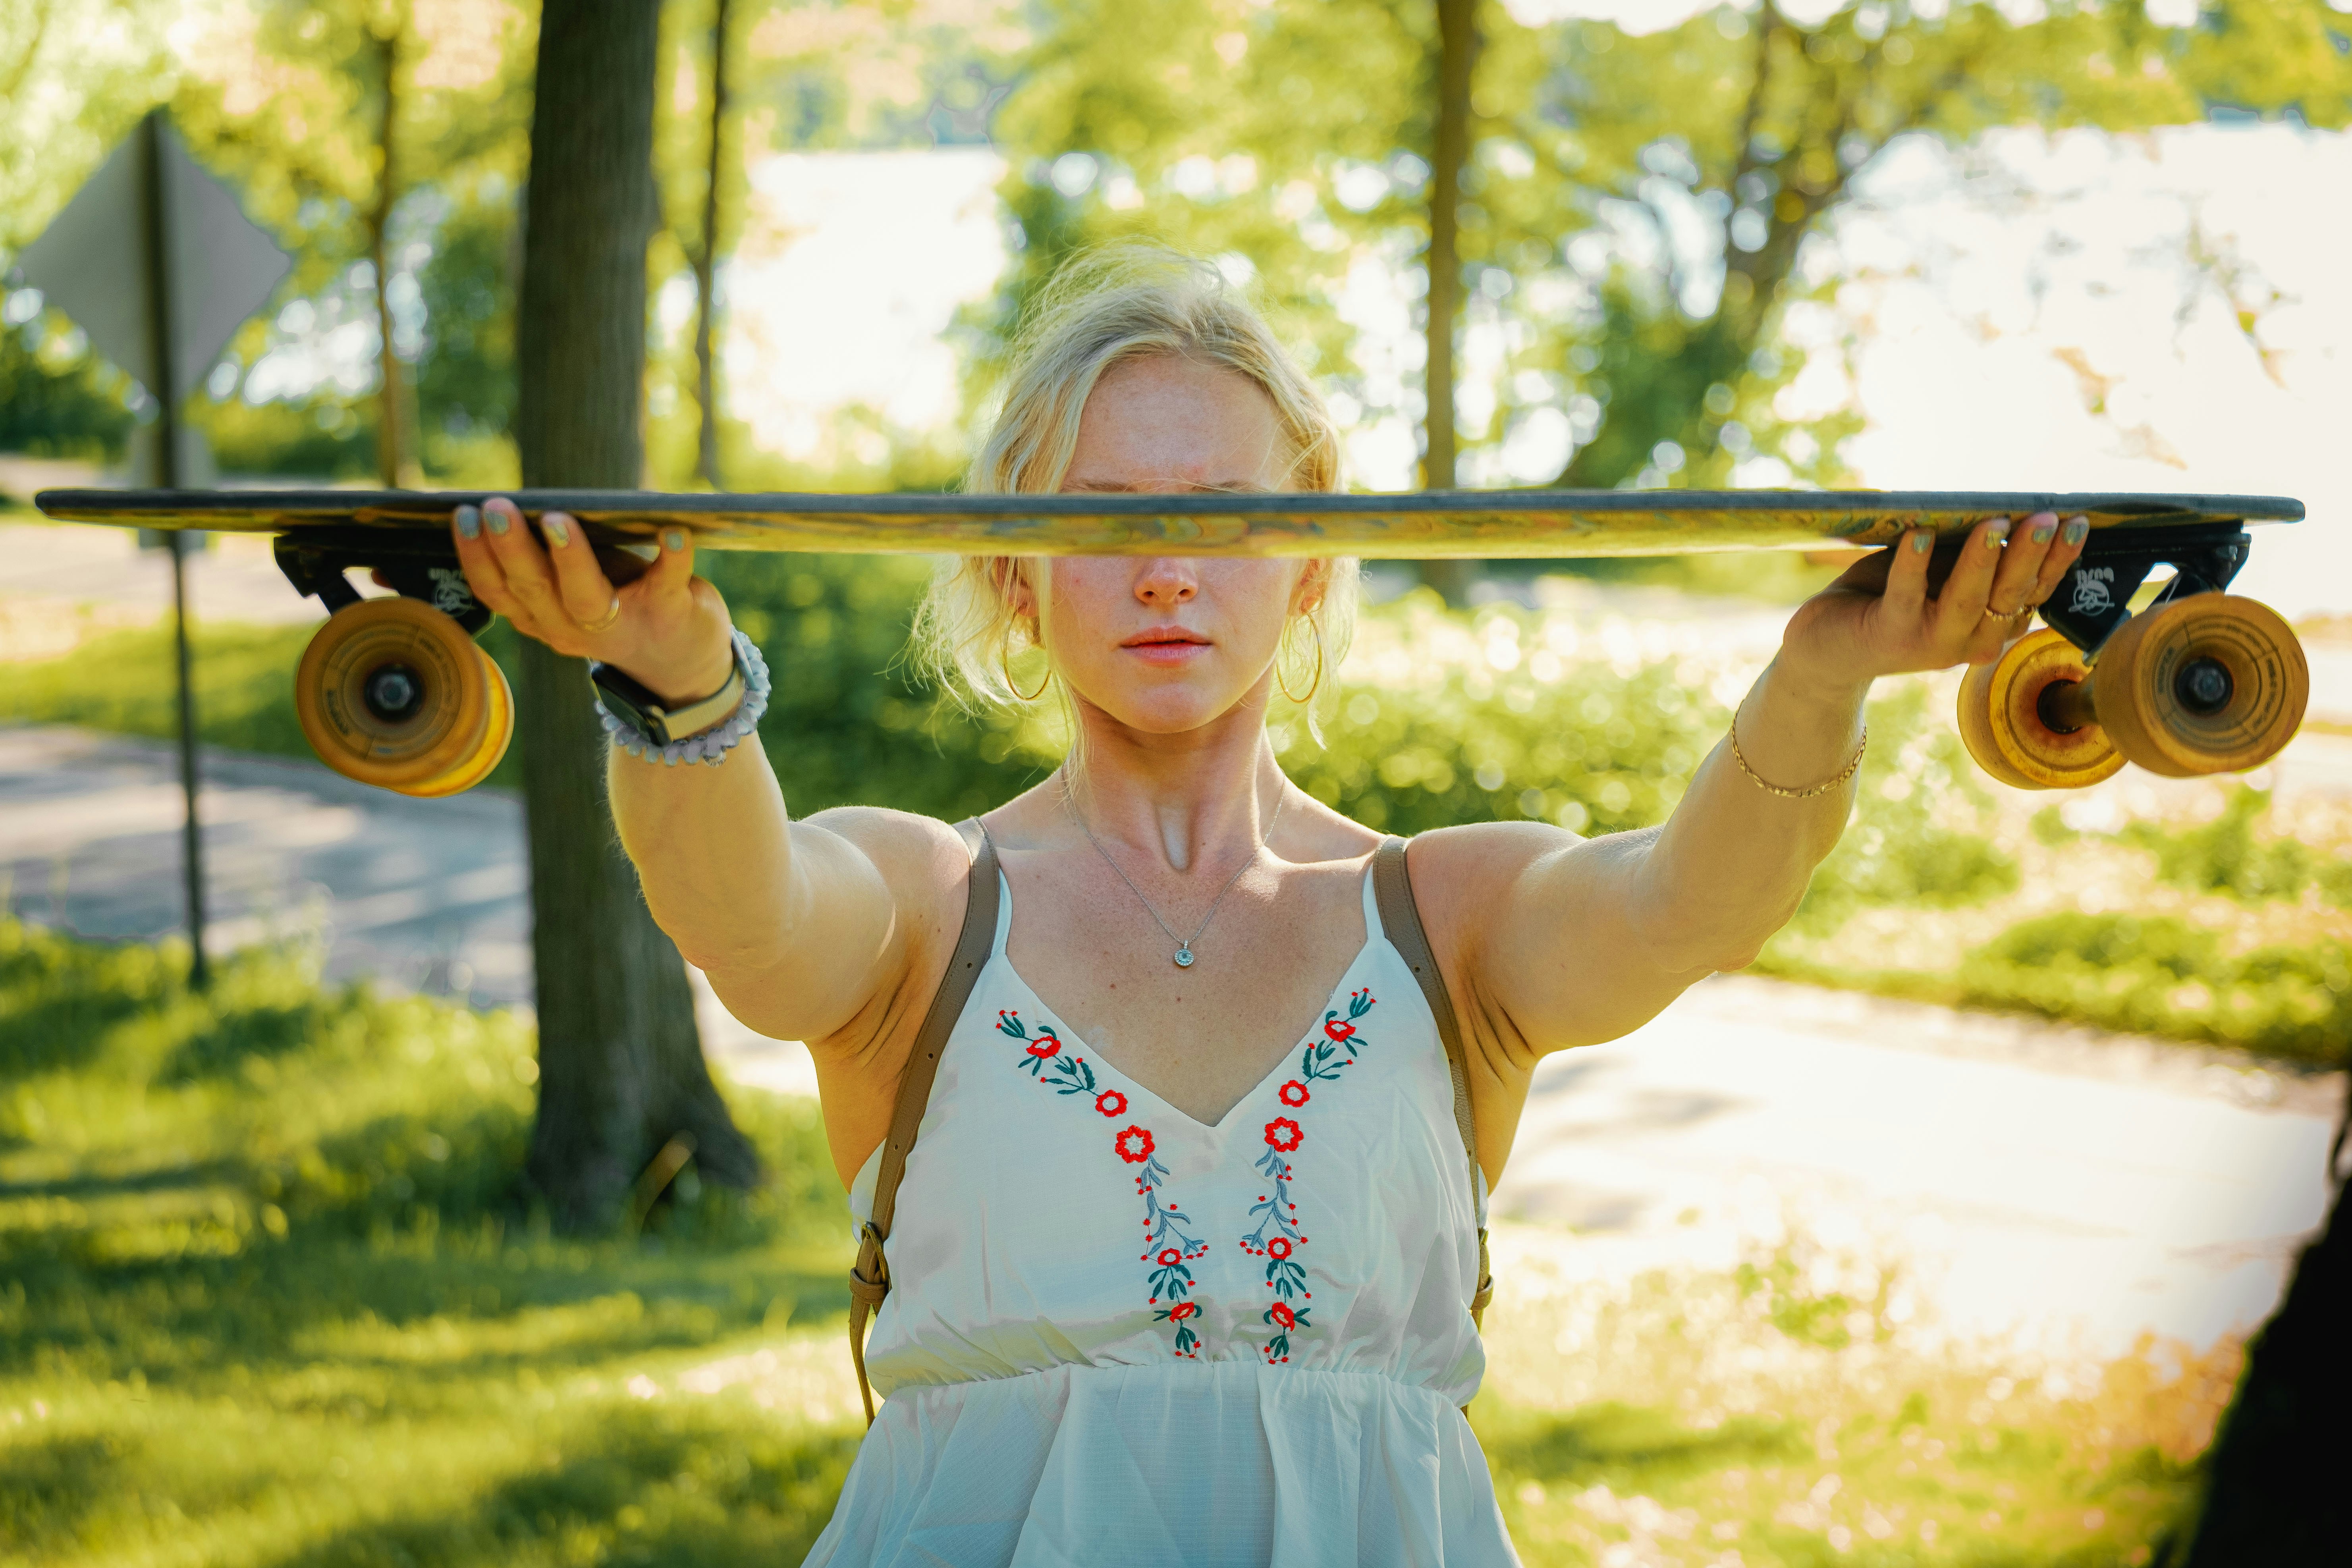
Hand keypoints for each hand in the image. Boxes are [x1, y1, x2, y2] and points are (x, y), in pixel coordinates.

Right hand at [452, 497, 736, 704]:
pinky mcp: (668, 614)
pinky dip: (672, 556)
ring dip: (569, 557)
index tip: (463, 514)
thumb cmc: (615, 599)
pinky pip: (667, 583)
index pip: (496, 591)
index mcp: (539, 616)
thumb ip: (543, 558)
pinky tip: (673, 531)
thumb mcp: (569, 585)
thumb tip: (509, 505)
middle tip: (497, 507)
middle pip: (533, 590)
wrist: (682, 656)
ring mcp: (620, 626)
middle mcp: (570, 629)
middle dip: (512, 548)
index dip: (475, 556)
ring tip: (558, 518)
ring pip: (585, 599)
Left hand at [1777, 512, 2089, 700]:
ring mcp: (1933, 642)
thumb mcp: (1939, 573)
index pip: (2037, 590)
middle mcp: (1973, 641)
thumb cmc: (1891, 598)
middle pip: (2010, 594)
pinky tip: (1918, 535)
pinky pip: (1906, 596)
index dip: (2059, 558)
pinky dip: (1912, 565)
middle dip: (2030, 554)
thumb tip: (2004, 508)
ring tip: (1995, 523)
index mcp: (1993, 624)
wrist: (1828, 647)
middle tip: (2046, 517)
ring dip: (1983, 559)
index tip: (2078, 521)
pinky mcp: (1891, 636)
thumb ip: (1971, 553)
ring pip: (1968, 599)